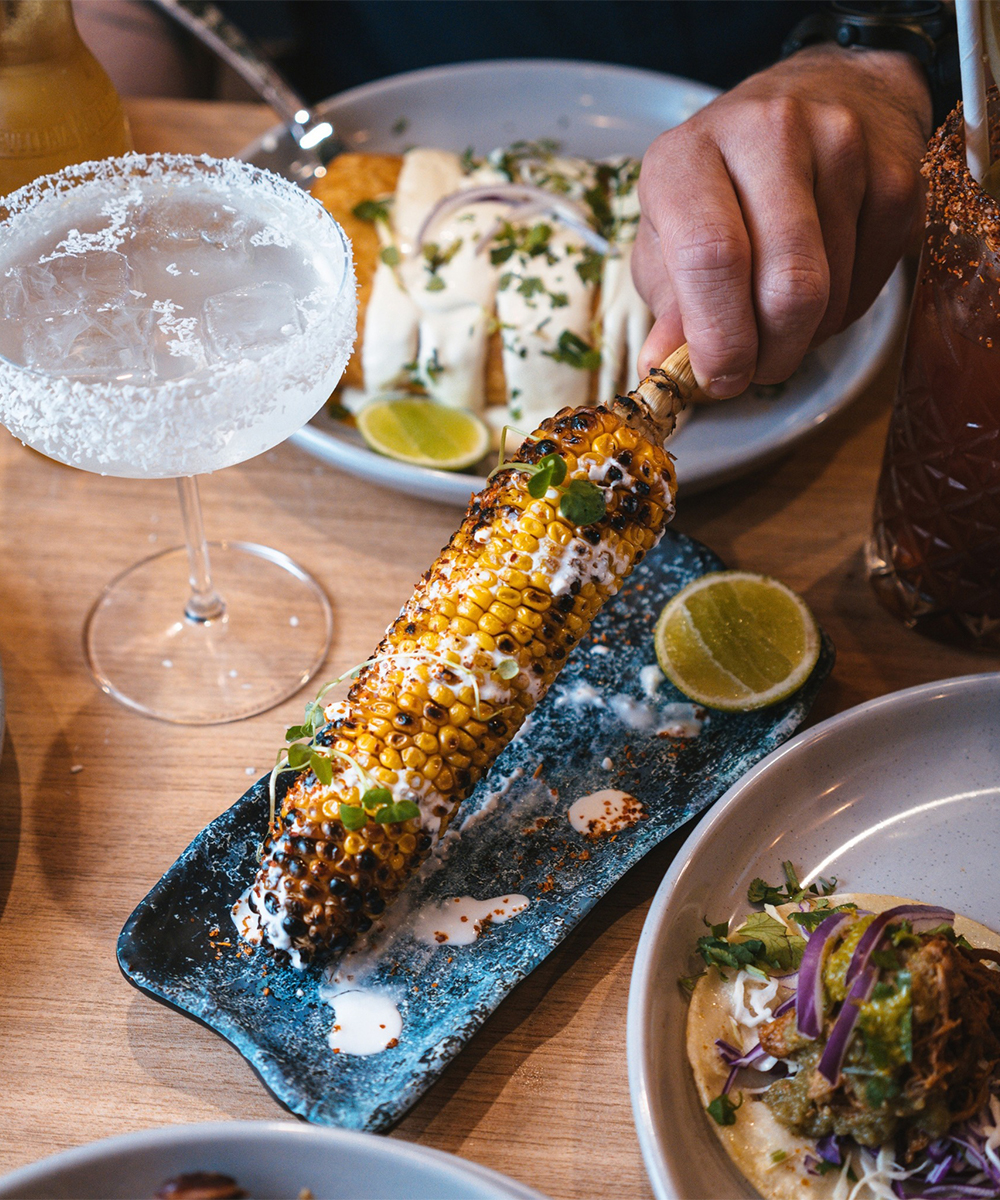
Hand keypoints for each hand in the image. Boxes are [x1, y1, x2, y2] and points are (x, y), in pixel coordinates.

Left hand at [633, 46, 931, 396]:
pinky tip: (824, 284)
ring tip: (782, 315)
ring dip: (806, 335)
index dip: (720, 338)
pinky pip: (873, 284)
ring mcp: (841, 146)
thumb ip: (669, 303)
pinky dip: (843, 311)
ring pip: (831, 295)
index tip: (720, 378)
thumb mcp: (671, 235)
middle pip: (787, 285)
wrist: (823, 100)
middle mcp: (765, 134)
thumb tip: (662, 365)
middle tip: (757, 367)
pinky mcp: (896, 175)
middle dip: (771, 353)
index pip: (711, 255)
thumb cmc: (726, 186)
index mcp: (688, 154)